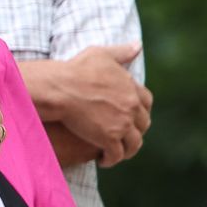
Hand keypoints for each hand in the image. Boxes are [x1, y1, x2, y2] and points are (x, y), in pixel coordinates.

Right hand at [53, 44, 149, 166]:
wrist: (60, 88)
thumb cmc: (75, 70)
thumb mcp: (100, 54)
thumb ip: (120, 52)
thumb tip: (137, 46)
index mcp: (131, 88)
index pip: (146, 102)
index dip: (141, 111)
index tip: (133, 117)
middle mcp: (132, 107)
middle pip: (142, 125)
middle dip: (136, 132)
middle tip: (124, 137)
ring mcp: (122, 124)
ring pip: (133, 143)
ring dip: (127, 150)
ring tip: (116, 154)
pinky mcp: (108, 138)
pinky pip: (116, 154)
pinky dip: (112, 159)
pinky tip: (104, 160)